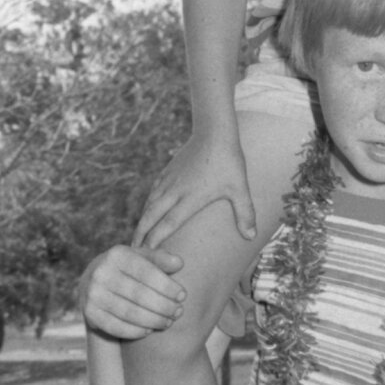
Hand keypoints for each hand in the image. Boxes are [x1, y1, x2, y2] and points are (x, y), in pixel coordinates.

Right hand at [77, 243, 184, 339]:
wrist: (93, 282)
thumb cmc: (128, 269)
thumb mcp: (142, 258)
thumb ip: (160, 259)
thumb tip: (180, 263)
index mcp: (117, 255)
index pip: (147, 272)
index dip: (167, 286)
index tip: (182, 296)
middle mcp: (101, 272)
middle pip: (140, 294)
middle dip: (163, 306)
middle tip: (178, 312)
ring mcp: (92, 294)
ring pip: (129, 313)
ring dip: (153, 320)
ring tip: (168, 322)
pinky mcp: (89, 313)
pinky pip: (116, 327)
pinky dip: (135, 331)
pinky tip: (149, 330)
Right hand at [133, 132, 255, 249]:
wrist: (214, 132)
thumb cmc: (228, 161)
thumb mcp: (239, 188)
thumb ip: (245, 213)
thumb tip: (251, 237)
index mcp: (190, 198)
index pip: (168, 223)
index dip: (156, 238)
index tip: (146, 252)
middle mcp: (175, 190)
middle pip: (152, 216)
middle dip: (141, 233)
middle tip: (133, 250)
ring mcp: (169, 180)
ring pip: (150, 203)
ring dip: (142, 220)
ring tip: (137, 235)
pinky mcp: (168, 171)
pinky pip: (154, 191)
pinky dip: (148, 204)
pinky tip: (148, 210)